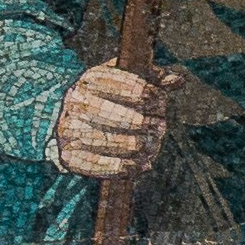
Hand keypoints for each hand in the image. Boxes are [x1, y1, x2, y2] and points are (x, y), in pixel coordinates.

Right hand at [48, 65, 169, 183]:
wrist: (66, 120)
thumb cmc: (104, 96)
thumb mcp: (124, 79)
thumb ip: (152, 77)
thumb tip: (177, 80)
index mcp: (90, 79)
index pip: (130, 87)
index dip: (152, 96)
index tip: (161, 100)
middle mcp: (76, 104)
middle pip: (126, 118)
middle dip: (149, 124)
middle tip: (160, 126)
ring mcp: (70, 132)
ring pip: (118, 144)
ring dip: (143, 146)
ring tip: (153, 143)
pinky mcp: (69, 157)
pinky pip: (105, 168)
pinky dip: (130, 167)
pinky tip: (144, 163)